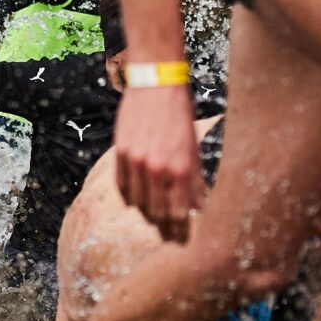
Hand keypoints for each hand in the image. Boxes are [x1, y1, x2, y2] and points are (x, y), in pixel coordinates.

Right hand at [113, 77, 203, 233]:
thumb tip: (199, 205)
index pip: (180, 211)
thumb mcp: (194, 146)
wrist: (156, 84)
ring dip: (147, 213)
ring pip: (139, 202)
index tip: (184, 237)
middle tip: (170, 236)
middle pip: (158, 211)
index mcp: (181, 167)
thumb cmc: (180, 113)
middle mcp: (157, 167)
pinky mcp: (121, 153)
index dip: (182, 228)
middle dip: (165, 226)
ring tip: (154, 220)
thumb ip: (194, 177)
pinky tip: (137, 201)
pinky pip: (123, 186)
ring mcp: (136, 161)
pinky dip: (130, 197)